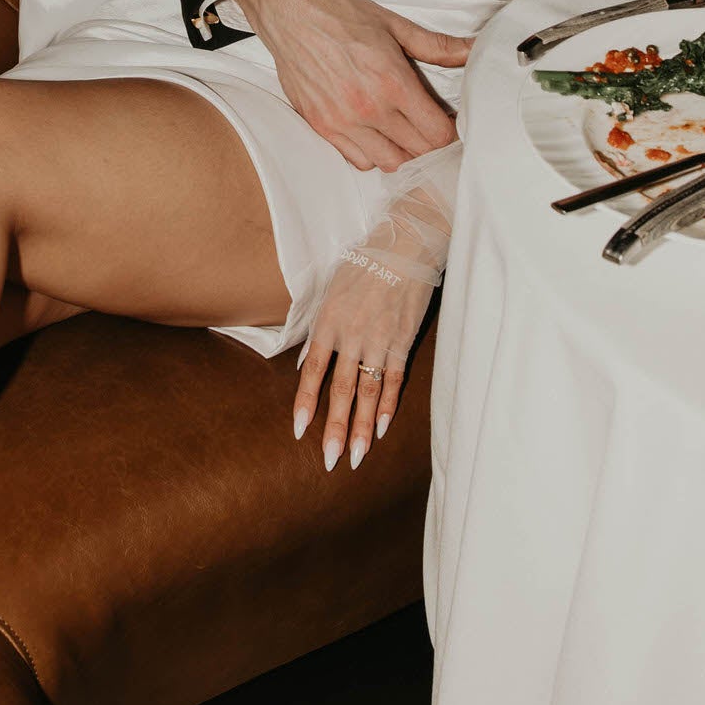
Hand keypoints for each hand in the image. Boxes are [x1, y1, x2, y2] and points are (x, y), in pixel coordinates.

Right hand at [233, 0, 471, 169]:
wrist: (290, 11)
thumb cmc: (341, 14)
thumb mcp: (395, 25)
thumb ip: (438, 46)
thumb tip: (473, 49)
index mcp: (392, 82)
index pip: (437, 134)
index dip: (451, 132)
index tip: (449, 123)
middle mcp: (369, 109)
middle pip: (417, 153)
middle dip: (430, 144)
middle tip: (430, 128)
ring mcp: (342, 122)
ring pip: (389, 164)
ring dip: (403, 153)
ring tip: (403, 132)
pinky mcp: (321, 126)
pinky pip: (357, 160)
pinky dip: (372, 153)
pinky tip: (374, 133)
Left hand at [292, 247, 435, 472]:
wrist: (405, 245)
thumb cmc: (364, 263)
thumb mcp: (332, 289)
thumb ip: (322, 326)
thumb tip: (312, 360)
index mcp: (329, 321)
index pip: (313, 371)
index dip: (306, 402)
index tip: (299, 431)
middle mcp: (353, 335)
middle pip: (342, 390)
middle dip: (335, 428)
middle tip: (329, 460)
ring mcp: (380, 340)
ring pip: (368, 392)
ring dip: (362, 427)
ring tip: (356, 456)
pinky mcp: (403, 341)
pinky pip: (394, 380)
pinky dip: (388, 405)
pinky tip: (381, 429)